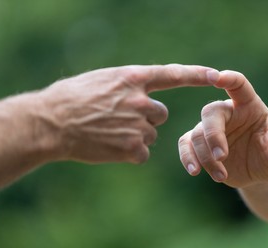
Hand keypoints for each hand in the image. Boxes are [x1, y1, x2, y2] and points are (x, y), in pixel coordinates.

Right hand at [41, 64, 215, 163]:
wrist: (51, 123)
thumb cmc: (71, 98)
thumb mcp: (101, 80)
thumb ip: (127, 85)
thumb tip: (142, 91)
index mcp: (132, 78)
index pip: (172, 74)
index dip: (196, 75)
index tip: (216, 75)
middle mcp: (140, 100)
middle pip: (161, 114)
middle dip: (146, 118)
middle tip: (119, 119)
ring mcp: (138, 125)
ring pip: (150, 134)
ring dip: (135, 135)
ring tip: (109, 132)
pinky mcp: (133, 148)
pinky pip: (142, 152)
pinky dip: (129, 152)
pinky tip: (109, 147)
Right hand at [178, 70, 267, 187]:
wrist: (259, 175)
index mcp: (249, 106)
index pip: (239, 86)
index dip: (229, 79)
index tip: (217, 78)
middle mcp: (228, 113)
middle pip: (211, 112)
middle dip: (213, 135)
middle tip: (222, 156)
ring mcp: (211, 128)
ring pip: (197, 134)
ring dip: (205, 156)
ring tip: (221, 176)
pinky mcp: (199, 144)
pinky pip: (186, 144)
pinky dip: (187, 157)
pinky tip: (195, 171)